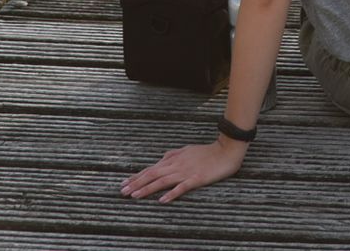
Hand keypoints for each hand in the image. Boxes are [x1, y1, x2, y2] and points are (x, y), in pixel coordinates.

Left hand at [122, 137, 245, 201]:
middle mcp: (177, 165)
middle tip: (123, 192)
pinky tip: (162, 200)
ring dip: (148, 188)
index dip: (137, 176)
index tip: (124, 183)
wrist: (227, 150)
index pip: (151, 168)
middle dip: (136, 183)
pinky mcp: (197, 179)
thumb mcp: (187, 149)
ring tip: (135, 196)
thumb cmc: (207, 151)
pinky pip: (182, 187)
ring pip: (163, 181)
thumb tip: (161, 158)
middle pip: (153, 174)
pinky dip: (171, 193)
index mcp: (174, 158)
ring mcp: (186, 172)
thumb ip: (173, 154)